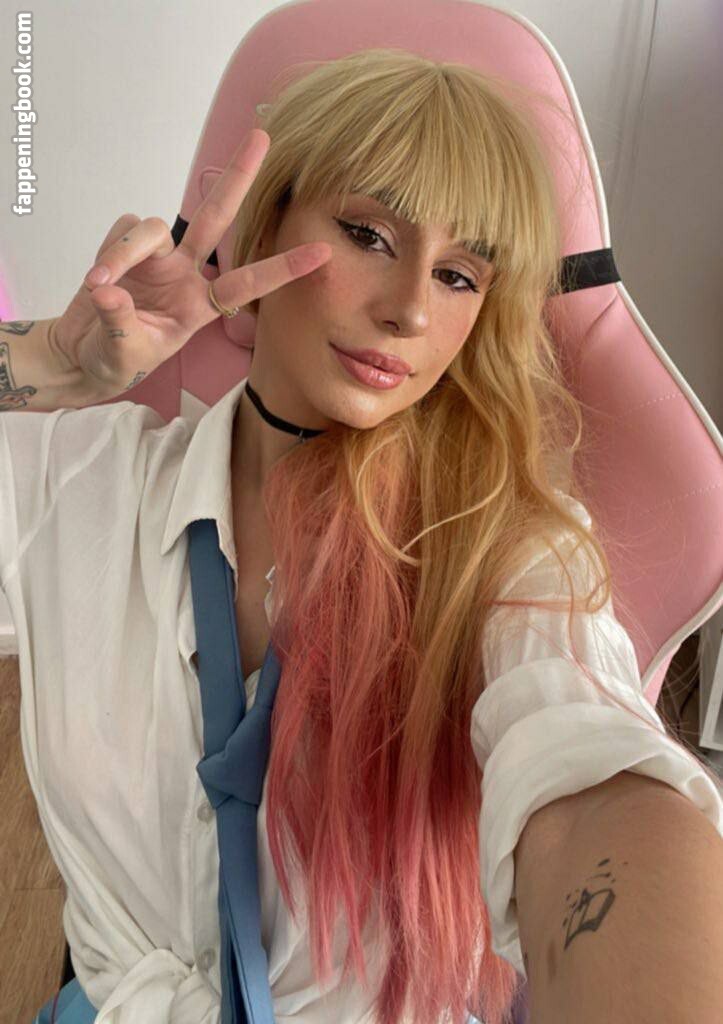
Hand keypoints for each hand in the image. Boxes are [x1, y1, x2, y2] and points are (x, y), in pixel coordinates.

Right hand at [50, 129, 330, 397]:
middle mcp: (186, 274)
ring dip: (123, 253)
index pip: (247, 284)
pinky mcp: (126, 245)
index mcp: (200, 306)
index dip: (283, 269)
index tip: (323, 253)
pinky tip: (96, 281)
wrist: (84, 354)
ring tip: (99, 286)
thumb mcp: (123, 355)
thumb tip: (108, 291)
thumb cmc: (115, 360)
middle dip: (237, 177)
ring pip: (152, 228)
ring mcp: (157, 257)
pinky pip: (122, 231)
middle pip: (215, 217)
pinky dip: (108, 253)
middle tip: (262, 137)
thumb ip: (119, 324)